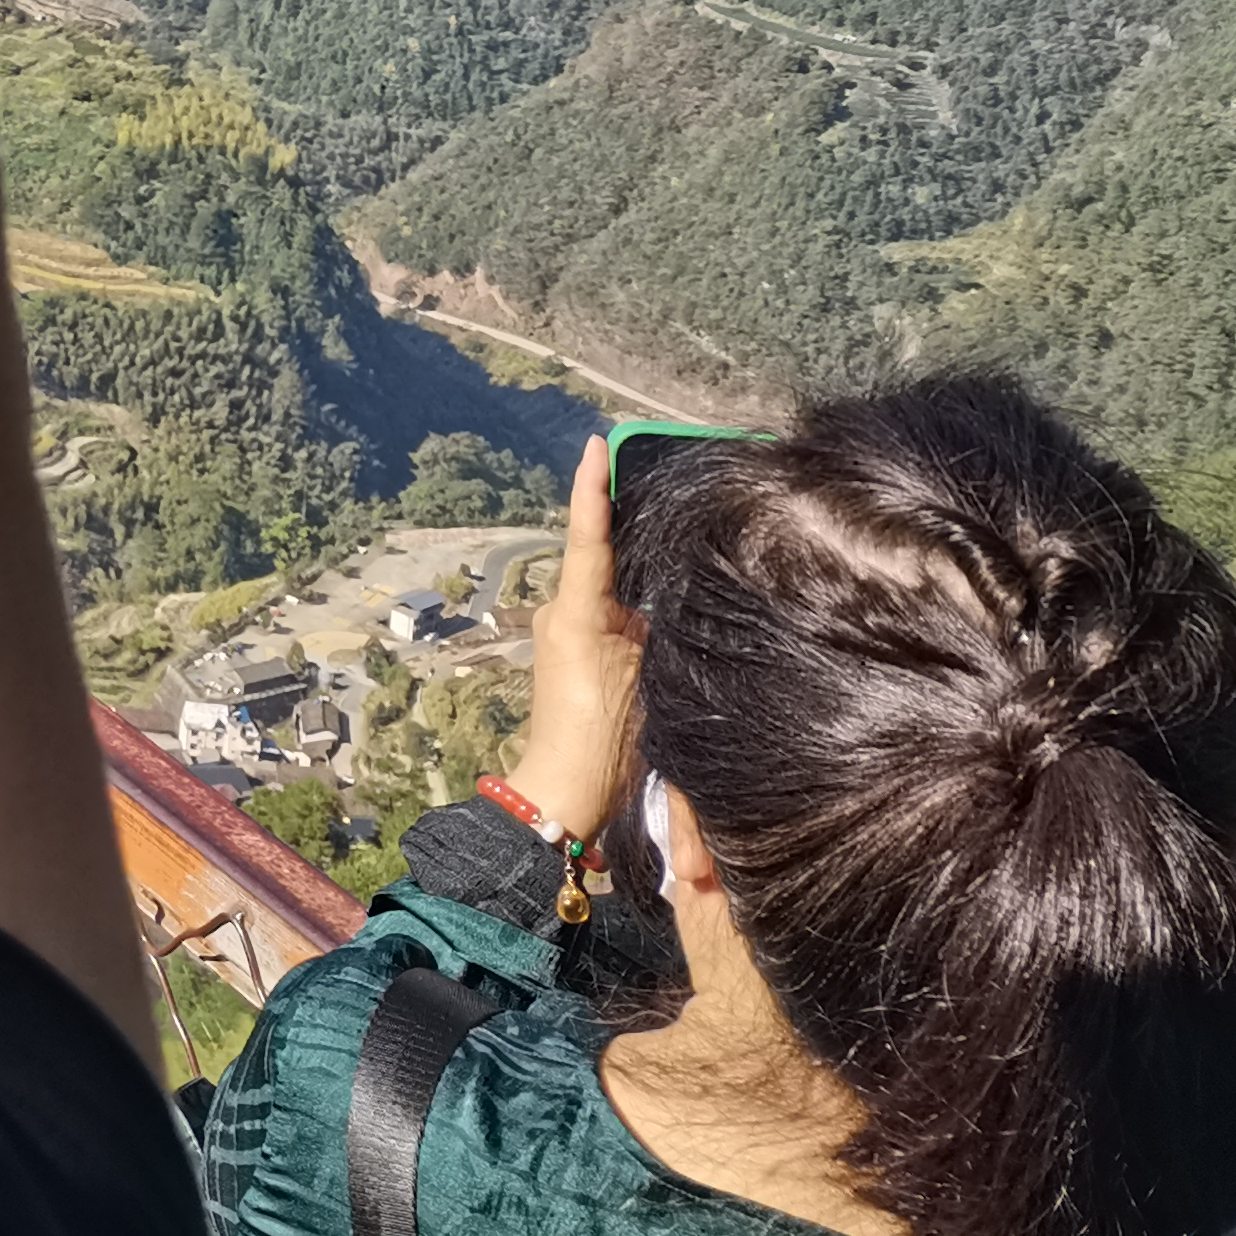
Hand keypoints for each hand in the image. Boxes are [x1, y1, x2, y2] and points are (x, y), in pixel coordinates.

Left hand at [504, 436, 647, 843]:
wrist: (568, 790)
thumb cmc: (603, 741)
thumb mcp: (640, 680)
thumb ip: (647, 631)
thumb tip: (656, 603)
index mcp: (576, 612)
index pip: (589, 539)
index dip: (592, 489)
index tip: (595, 445)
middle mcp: (566, 613)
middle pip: (601, 556)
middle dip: (624, 521)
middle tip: (652, 472)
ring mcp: (570, 633)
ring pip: (608, 586)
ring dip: (634, 568)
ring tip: (668, 535)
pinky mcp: (580, 654)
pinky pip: (609, 613)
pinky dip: (632, 600)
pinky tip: (661, 597)